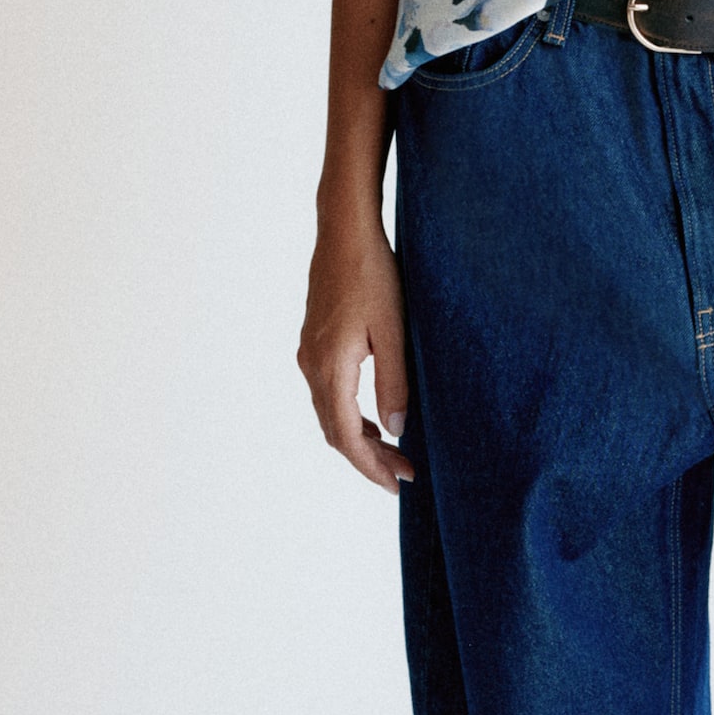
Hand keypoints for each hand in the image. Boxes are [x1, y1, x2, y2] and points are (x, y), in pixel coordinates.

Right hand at [298, 217, 414, 489]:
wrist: (345, 231)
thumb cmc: (374, 275)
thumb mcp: (394, 331)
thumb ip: (395, 384)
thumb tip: (398, 431)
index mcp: (331, 367)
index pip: (347, 437)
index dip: (372, 466)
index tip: (399, 483)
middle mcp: (312, 365)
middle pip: (335, 432)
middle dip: (368, 459)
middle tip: (404, 474)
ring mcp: (309, 353)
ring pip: (330, 414)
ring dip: (361, 438)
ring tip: (395, 452)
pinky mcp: (315, 342)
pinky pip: (329, 394)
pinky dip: (351, 415)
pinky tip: (376, 417)